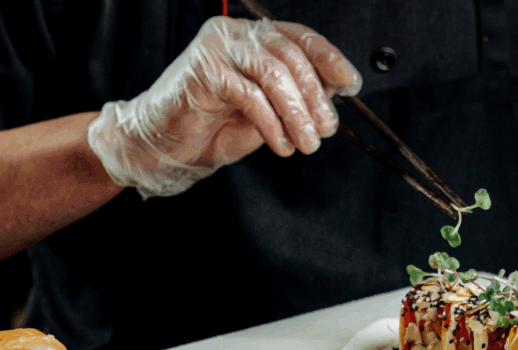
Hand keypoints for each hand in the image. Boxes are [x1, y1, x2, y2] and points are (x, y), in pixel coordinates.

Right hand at [88, 16, 362, 198]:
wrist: (165, 146)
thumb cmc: (215, 127)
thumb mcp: (270, 111)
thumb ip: (297, 95)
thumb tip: (337, 88)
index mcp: (252, 37)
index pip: (299, 37)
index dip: (330, 58)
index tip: (351, 83)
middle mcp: (235, 35)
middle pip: (290, 56)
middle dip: (315, 98)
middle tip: (326, 130)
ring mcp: (217, 49)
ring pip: (274, 74)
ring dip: (298, 114)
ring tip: (307, 143)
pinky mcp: (204, 72)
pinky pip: (251, 96)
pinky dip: (272, 124)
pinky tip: (280, 145)